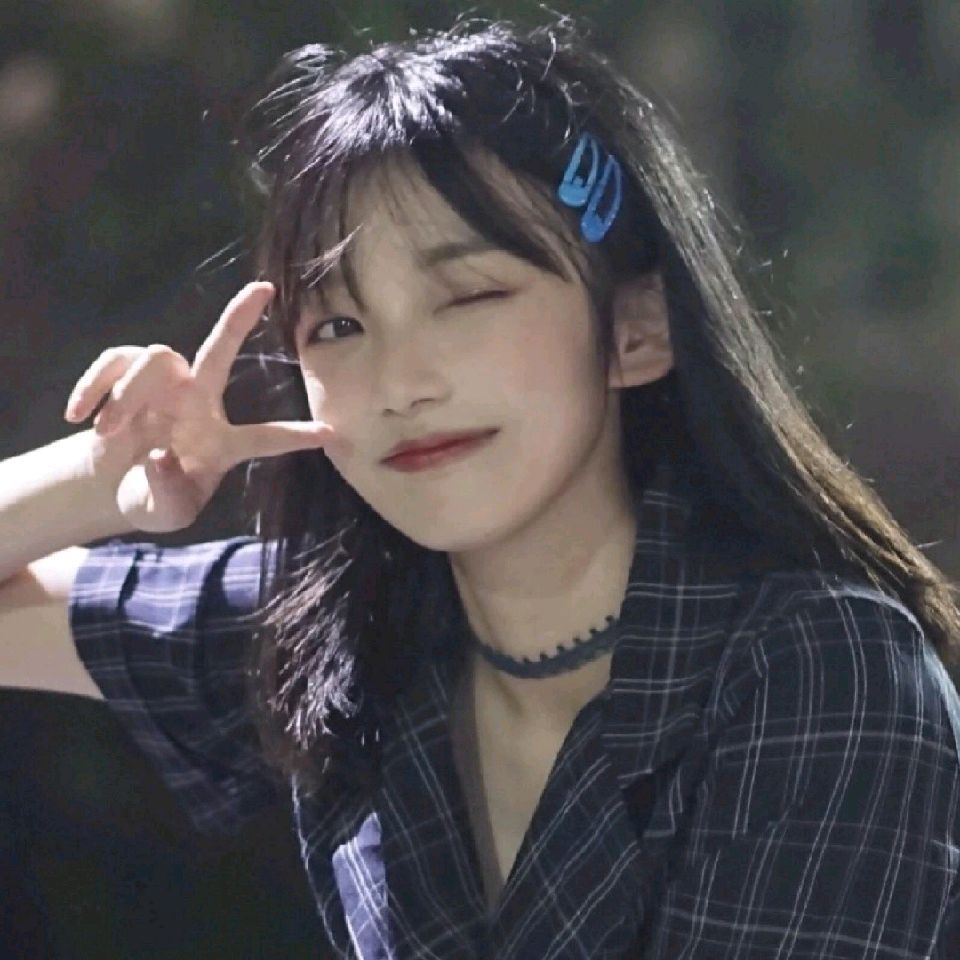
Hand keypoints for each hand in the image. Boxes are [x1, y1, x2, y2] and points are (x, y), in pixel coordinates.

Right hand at [63, 282, 336, 532]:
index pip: (265, 438)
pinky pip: (114, 361)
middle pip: (220, 350)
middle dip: (239, 318)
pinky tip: (79, 415)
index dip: (295, 437)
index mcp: (223, 442)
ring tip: (106, 433)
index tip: (332, 434)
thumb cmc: (154, 499)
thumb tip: (160, 457)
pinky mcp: (128, 375)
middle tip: (264, 289)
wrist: (112, 486)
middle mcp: (201, 403)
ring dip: (126, 395)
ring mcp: (165, 385)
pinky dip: (92, 386)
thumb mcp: (165, 512)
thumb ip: (167, 491)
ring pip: (154, 359)